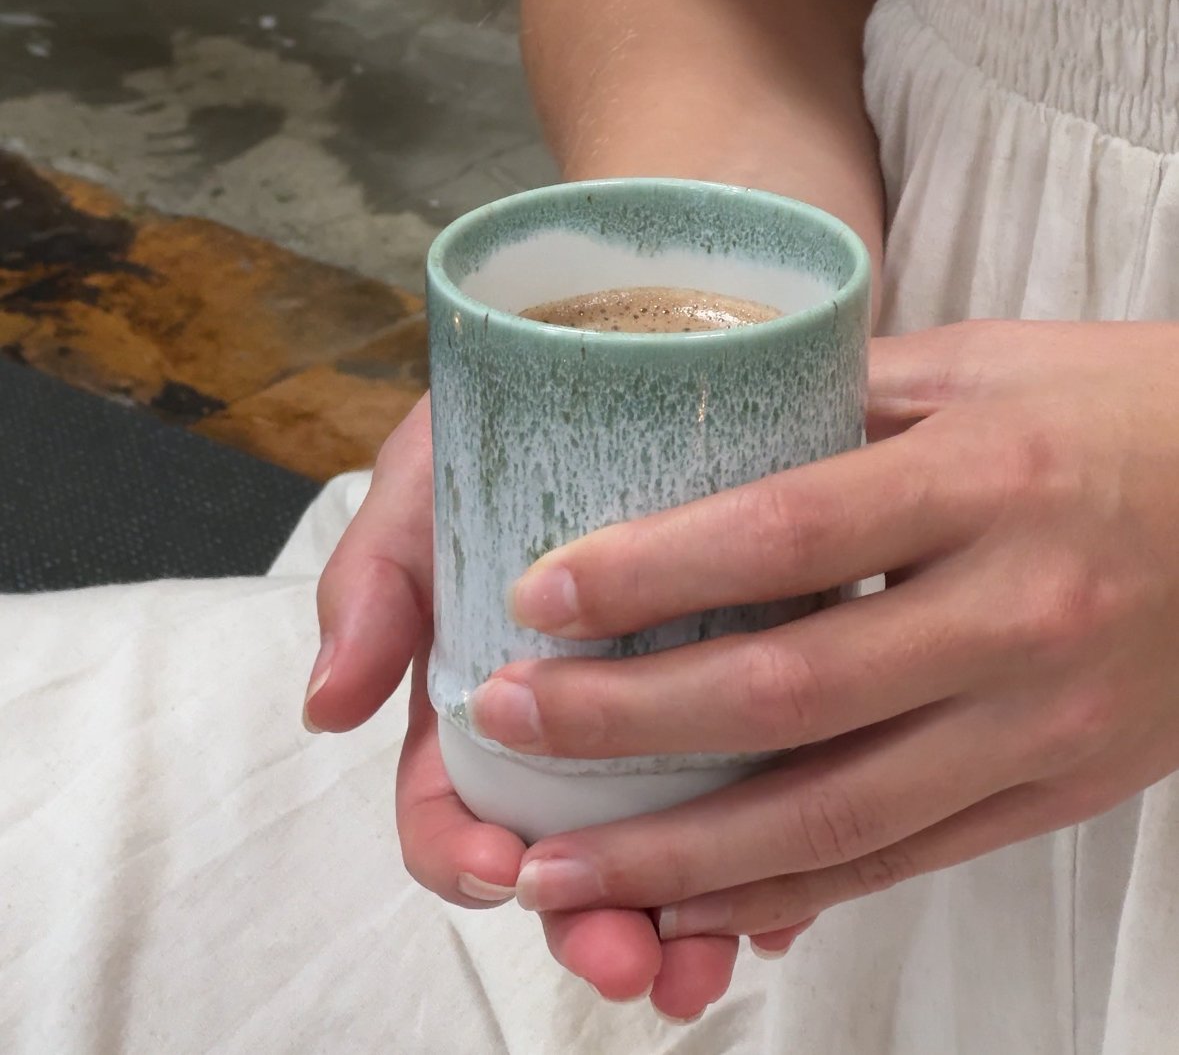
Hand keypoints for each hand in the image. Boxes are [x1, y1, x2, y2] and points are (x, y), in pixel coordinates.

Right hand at [303, 399, 738, 1019]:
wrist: (657, 335)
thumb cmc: (521, 406)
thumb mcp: (431, 471)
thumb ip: (376, 574)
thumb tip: (327, 707)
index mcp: (483, 687)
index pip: (452, 804)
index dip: (461, 856)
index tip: (499, 870)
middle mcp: (577, 719)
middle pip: (567, 853)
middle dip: (590, 923)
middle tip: (631, 960)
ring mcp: (671, 707)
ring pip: (668, 848)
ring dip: (681, 925)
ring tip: (708, 966)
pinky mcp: (765, 679)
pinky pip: (773, 792)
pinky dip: (776, 863)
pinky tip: (793, 900)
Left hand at [471, 321, 1178, 958]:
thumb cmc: (1115, 406)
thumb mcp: (983, 364)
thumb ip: (842, 397)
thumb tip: (691, 420)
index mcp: (987, 477)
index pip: (789, 533)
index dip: (652, 572)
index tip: (537, 592)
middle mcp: (1016, 609)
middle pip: (791, 692)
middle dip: (628, 723)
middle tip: (506, 726)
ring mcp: (1046, 717)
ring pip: (840, 812)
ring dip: (685, 848)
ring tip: (562, 863)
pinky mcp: (1065, 788)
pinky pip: (910, 857)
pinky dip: (794, 887)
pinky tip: (698, 893)